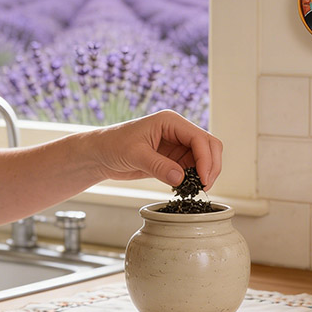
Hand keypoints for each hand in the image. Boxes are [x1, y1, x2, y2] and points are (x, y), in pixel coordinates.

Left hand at [90, 110, 222, 189]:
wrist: (100, 154)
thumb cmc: (113, 145)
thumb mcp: (134, 155)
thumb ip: (158, 166)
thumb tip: (180, 178)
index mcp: (170, 121)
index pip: (199, 138)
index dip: (206, 159)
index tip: (202, 178)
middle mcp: (177, 131)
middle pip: (209, 145)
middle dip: (211, 166)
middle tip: (204, 186)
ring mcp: (177, 145)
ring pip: (204, 158)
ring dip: (204, 173)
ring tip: (195, 189)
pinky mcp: (173, 159)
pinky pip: (192, 168)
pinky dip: (194, 179)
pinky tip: (187, 188)